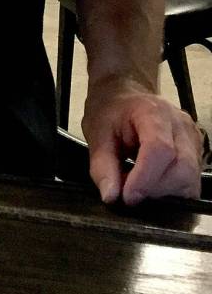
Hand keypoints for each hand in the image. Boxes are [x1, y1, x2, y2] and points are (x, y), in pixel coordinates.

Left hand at [83, 78, 204, 204]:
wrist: (124, 97)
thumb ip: (102, 165)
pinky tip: (152, 185)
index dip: (144, 178)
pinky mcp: (197, 154)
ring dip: (164, 193)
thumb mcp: (97, 134)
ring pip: (191, 180)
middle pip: (182, 169)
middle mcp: (181, 125)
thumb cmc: (111, 112)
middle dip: (155, 190)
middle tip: (130, 193)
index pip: (160, 149)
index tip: (127, 196)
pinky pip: (191, 183)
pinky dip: (171, 191)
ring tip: (139, 186)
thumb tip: (111, 197)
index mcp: (153, 112)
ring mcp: (193, 140)